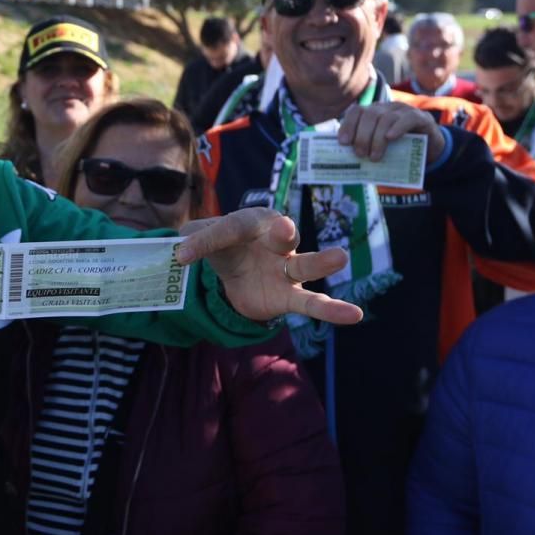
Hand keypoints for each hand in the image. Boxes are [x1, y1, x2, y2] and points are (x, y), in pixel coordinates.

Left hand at [175, 208, 362, 324]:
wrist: (235, 273)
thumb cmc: (222, 245)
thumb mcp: (198, 239)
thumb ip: (192, 239)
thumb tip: (180, 252)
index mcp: (251, 221)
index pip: (230, 227)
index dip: (206, 240)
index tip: (182, 255)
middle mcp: (276, 241)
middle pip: (281, 235)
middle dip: (282, 232)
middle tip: (283, 229)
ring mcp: (286, 269)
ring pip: (305, 266)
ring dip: (321, 262)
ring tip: (339, 258)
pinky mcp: (290, 297)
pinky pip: (312, 304)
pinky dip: (332, 309)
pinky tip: (354, 314)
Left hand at [337, 102, 444, 163]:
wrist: (429, 148)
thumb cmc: (399, 149)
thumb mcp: (379, 147)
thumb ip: (365, 147)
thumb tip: (344, 160)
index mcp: (374, 113)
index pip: (356, 111)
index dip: (348, 125)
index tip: (343, 142)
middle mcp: (387, 108)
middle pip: (370, 115)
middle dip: (362, 136)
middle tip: (360, 154)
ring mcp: (404, 110)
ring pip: (386, 118)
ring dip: (377, 139)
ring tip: (374, 157)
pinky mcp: (420, 117)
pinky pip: (407, 118)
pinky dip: (397, 128)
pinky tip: (390, 138)